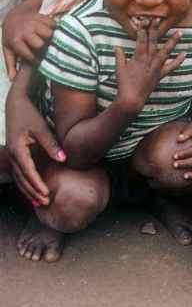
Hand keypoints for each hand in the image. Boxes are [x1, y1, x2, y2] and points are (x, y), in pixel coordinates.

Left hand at [2, 6, 55, 79]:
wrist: (14, 16)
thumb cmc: (12, 37)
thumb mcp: (8, 50)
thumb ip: (11, 65)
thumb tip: (13, 79)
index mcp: (16, 41)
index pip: (29, 54)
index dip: (35, 61)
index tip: (39, 63)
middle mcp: (25, 31)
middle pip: (40, 44)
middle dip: (44, 49)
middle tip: (46, 51)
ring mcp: (34, 22)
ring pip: (49, 33)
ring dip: (51, 39)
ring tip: (50, 42)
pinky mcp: (42, 17)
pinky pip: (54, 25)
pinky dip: (55, 30)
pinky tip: (53, 33)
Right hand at [6, 71, 65, 205]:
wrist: (16, 104)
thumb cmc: (29, 115)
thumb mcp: (41, 128)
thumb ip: (51, 145)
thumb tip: (64, 160)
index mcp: (17, 149)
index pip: (28, 171)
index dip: (37, 184)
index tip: (46, 193)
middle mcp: (13, 154)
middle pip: (22, 178)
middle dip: (33, 192)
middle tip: (45, 202)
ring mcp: (12, 155)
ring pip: (19, 178)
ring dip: (28, 190)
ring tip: (39, 202)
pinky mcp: (16, 154)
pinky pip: (20, 173)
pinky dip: (26, 182)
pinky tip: (34, 189)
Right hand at [115, 20, 184, 113]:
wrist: (132, 98)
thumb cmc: (124, 83)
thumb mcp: (119, 68)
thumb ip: (119, 56)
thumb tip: (117, 46)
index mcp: (138, 57)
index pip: (141, 39)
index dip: (142, 29)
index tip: (144, 19)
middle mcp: (149, 60)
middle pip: (153, 41)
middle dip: (155, 29)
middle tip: (158, 18)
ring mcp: (156, 67)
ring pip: (166, 51)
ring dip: (173, 42)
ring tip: (180, 32)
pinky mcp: (160, 74)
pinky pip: (171, 67)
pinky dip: (178, 61)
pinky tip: (184, 54)